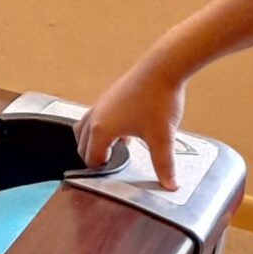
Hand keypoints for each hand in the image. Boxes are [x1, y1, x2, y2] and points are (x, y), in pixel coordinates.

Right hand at [78, 59, 184, 190]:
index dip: (100, 171)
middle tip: (110, 168)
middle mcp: (95, 117)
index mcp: (101, 130)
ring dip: (92, 142)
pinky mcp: (109, 96)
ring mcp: (100, 104)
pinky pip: (94, 117)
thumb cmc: (158, 99)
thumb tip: (170, 185)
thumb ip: (164, 165)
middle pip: (82, 145)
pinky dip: (99, 128)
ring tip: (110, 150)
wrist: (163, 68)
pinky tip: (123, 130)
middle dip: (93, 158)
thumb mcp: (162, 138)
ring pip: (83, 129)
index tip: (112, 178)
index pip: (90, 158)